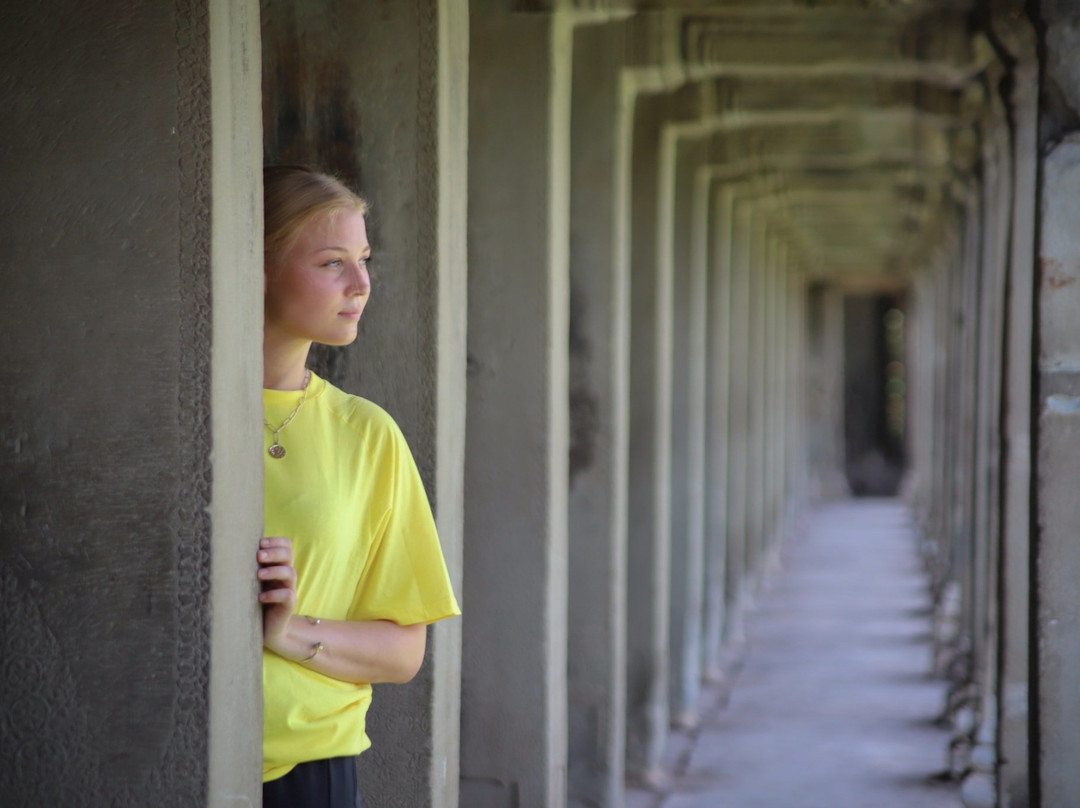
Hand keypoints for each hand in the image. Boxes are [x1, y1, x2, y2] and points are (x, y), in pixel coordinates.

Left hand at [258, 536, 296, 650]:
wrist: (265, 629)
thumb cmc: (252, 600)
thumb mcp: (250, 580)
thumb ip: (247, 565)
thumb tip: (226, 547)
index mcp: (278, 565)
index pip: (286, 545)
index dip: (276, 541)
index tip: (260, 543)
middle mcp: (285, 575)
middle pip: (289, 555)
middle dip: (274, 553)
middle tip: (258, 556)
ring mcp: (289, 589)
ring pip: (291, 572)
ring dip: (274, 571)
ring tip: (258, 575)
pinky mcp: (289, 605)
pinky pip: (288, 595)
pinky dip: (275, 594)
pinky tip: (261, 597)